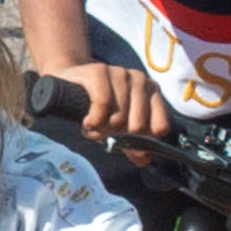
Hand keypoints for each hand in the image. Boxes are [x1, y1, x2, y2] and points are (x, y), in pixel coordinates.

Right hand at [41, 55, 164, 139]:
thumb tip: (144, 160)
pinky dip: (94, 119)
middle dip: (117, 137)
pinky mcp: (100, 70)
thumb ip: (131, 144)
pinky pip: (102, 103)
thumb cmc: (98, 105)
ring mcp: (120, 73)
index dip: (143, 142)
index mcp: (151, 92)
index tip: (128, 146)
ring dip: (101, 130)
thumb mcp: (117, 127)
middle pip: (137, 126)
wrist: (70, 80)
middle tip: (104, 135)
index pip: (160, 126)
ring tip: (92, 127)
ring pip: (118, 117)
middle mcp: (140, 80)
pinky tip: (88, 122)